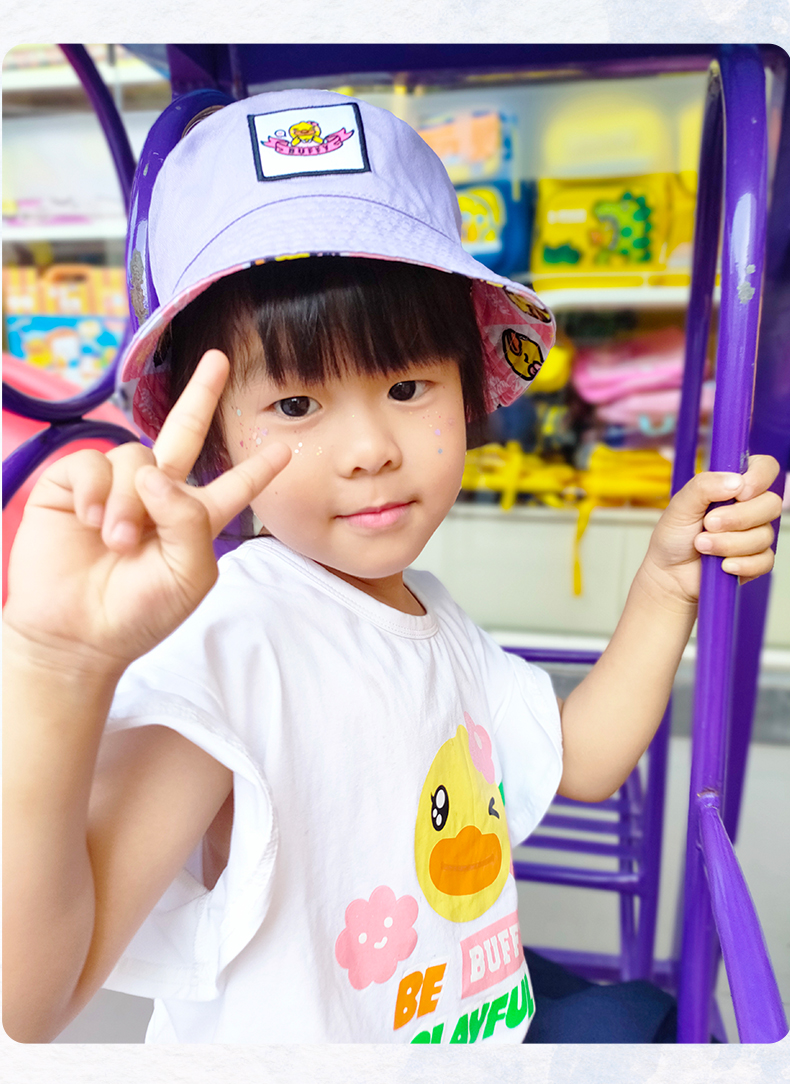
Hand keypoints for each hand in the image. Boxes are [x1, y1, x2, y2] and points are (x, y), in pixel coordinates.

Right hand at [3, 350, 290, 671]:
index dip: (256, 470)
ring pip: (136, 457)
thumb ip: (188, 521)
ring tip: (116, 541)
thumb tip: (154, 472)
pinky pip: (93, 461)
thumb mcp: (187, 574)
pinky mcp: (73, 485)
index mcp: (194, 521)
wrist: (75, 635)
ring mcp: (115, 488)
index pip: (231, 487)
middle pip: (184, 433)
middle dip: (201, 395)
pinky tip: (90, 521)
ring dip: (128, 501)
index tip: (283, 449)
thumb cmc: (138, 614)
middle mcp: (157, 496)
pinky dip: (95, 490)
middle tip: (219, 359)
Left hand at [641, 454, 782, 608]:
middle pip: (771, 504)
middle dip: (737, 518)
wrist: (669, 573)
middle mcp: (749, 507)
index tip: (740, 492)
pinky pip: (764, 561)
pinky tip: (722, 565)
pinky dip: (741, 564)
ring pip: (764, 535)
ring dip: (729, 543)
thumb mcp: (680, 505)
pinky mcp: (756, 560)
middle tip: (708, 524)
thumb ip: (704, 486)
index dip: (759, 478)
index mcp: (734, 487)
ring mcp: (755, 534)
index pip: (765, 468)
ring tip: (702, 545)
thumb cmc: (674, 536)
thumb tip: (736, 481)